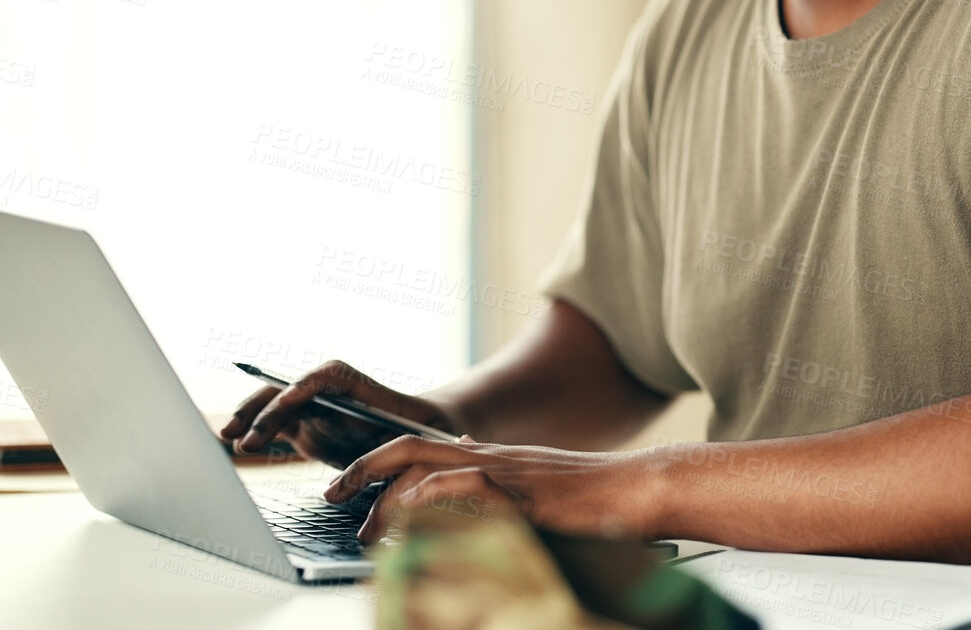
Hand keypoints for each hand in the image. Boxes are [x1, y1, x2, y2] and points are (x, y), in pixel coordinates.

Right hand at [220, 359, 459, 468]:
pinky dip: (253, 428)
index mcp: (362, 388)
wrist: (425, 433)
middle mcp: (333, 394)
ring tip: (230, 437)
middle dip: (269, 408)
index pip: (332, 376)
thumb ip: (397, 454)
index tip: (291, 398)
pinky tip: (231, 441)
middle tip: (247, 437)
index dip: (308, 384)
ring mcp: (315, 408)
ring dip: (252, 416)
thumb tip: (371, 477)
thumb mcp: (417, 442)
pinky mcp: (304, 426)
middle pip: (294, 389)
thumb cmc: (424, 434)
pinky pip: (273, 422)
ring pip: (276, 403)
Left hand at [322, 435, 652, 544]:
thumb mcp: (535, 484)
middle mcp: (491, 457)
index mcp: (489, 457)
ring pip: (430, 465)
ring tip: (364, 526)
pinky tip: (413, 513)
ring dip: (387, 495)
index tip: (345, 489)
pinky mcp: (524, 492)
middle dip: (362, 468)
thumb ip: (496, 478)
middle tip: (330, 495)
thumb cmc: (594, 494)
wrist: (639, 486)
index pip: (419, 448)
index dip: (375, 464)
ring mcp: (506, 471)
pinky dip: (435, 495)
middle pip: (410, 446)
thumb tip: (462, 466)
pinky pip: (470, 485)